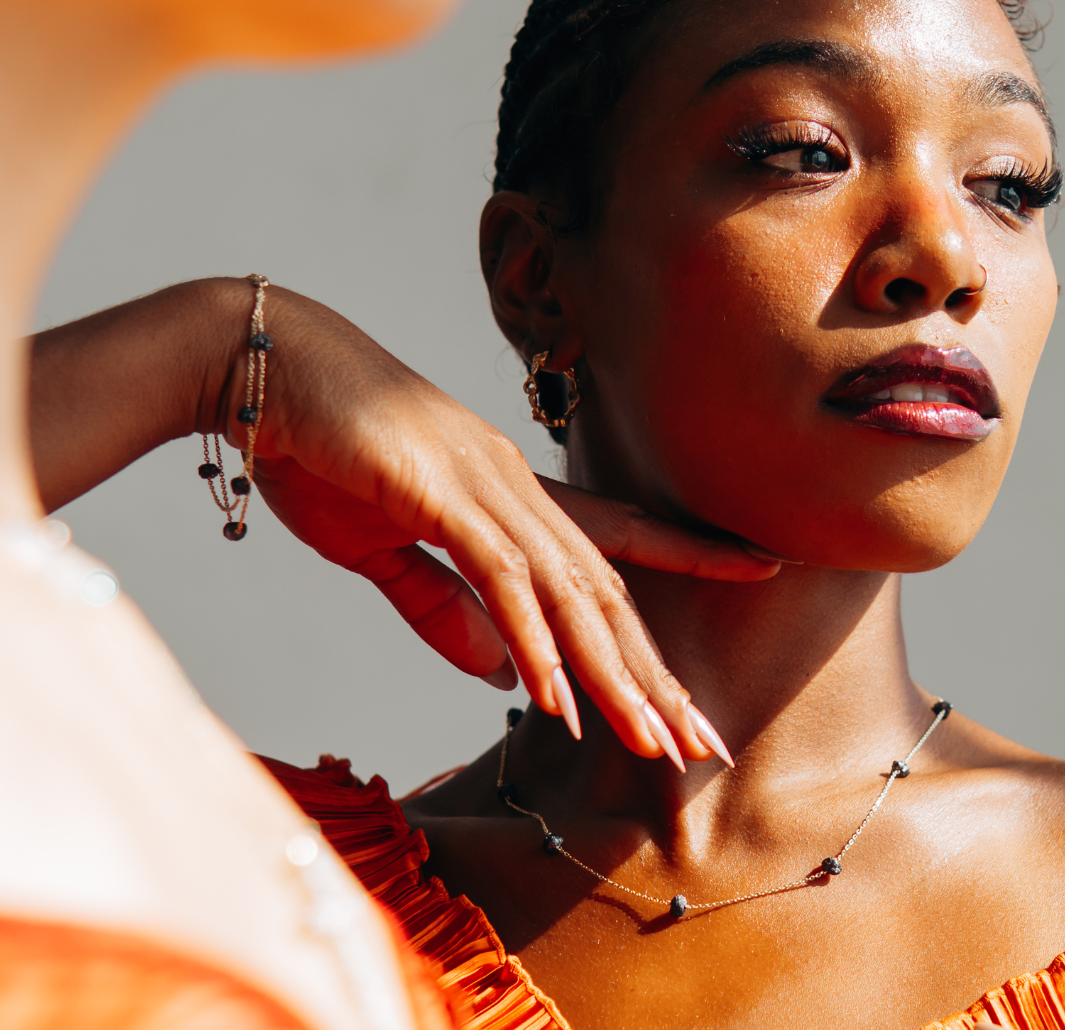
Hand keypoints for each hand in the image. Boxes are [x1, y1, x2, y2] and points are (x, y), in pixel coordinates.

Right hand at [239, 284, 778, 767]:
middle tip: (702, 739)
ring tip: (652, 739)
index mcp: (508, 496)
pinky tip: (557, 694)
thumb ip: (440, 608)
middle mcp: (514, 489)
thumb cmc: (321, 450)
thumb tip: (500, 671)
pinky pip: (498, 574)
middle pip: (606, 585)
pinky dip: (532, 635)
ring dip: (609, 670)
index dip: (691, 554)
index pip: (617, 536)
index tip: (758, 570)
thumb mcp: (382, 547)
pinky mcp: (438, 492)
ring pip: (569, 588)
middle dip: (655, 668)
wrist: (261, 370)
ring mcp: (481, 487)